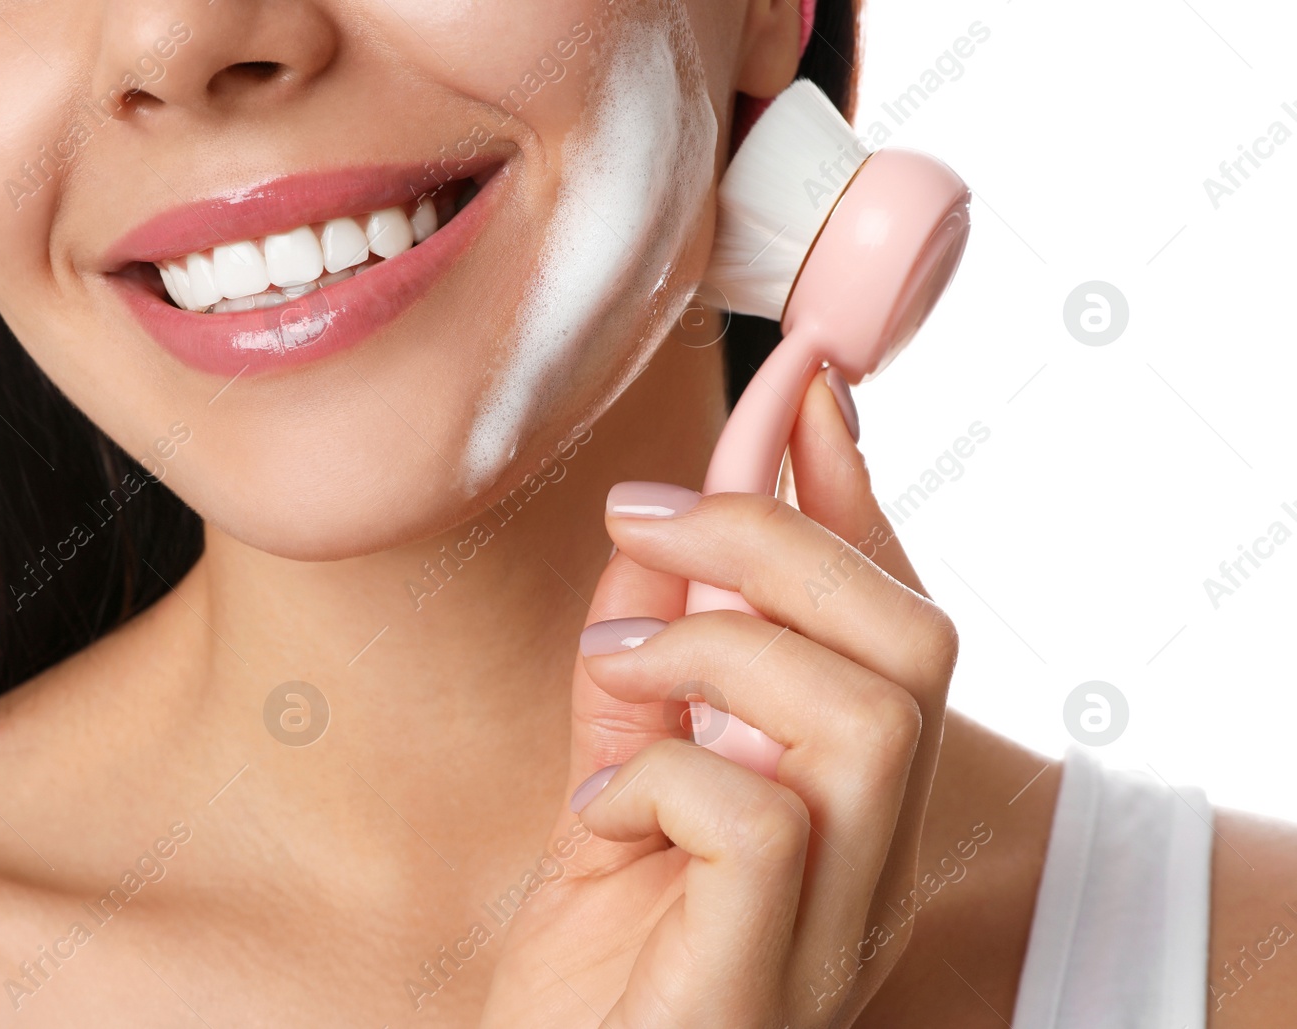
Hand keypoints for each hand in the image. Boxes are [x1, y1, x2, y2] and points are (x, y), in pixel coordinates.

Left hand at [480, 371, 957, 1027]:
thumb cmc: (591, 952)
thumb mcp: (618, 764)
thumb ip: (654, 650)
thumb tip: (668, 518)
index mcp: (855, 797)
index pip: (896, 614)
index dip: (851, 489)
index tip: (796, 383)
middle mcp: (878, 857)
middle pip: (913, 639)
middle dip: (773, 539)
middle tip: (641, 517)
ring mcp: (838, 924)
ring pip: (864, 709)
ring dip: (715, 647)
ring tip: (616, 674)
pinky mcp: (766, 980)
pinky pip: (758, 815)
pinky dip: (661, 770)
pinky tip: (604, 807)